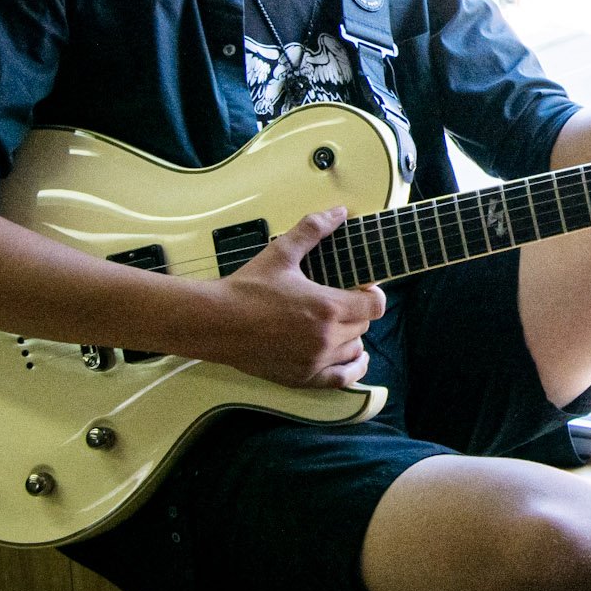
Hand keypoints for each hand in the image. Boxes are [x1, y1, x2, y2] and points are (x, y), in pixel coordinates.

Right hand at [214, 208, 386, 386]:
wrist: (215, 322)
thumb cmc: (247, 288)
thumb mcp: (281, 252)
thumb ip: (313, 230)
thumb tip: (339, 212)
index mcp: (327, 307)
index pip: (375, 306)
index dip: (372, 294)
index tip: (362, 288)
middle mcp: (326, 338)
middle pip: (363, 326)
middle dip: (355, 312)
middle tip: (339, 301)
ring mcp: (315, 361)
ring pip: (354, 349)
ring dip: (351, 336)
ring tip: (336, 324)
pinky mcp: (302, 377)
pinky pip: (341, 378)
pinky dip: (352, 368)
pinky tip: (355, 359)